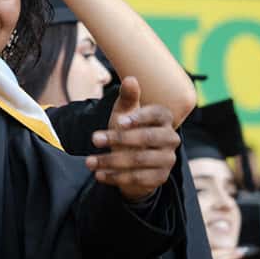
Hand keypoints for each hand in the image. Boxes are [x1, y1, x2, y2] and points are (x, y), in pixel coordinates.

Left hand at [85, 78, 177, 201]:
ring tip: (89, 161)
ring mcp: (167, 160)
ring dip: (111, 161)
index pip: (157, 114)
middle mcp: (171, 139)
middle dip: (118, 138)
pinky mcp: (160, 178)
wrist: (133, 161)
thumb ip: (128, 98)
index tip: (118, 121)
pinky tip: (99, 175)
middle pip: (148, 137)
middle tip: (94, 138)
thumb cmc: (127, 129)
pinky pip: (138, 179)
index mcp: (164, 118)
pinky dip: (116, 177)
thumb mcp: (124, 113)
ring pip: (139, 160)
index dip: (139, 117)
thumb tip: (131, 79)